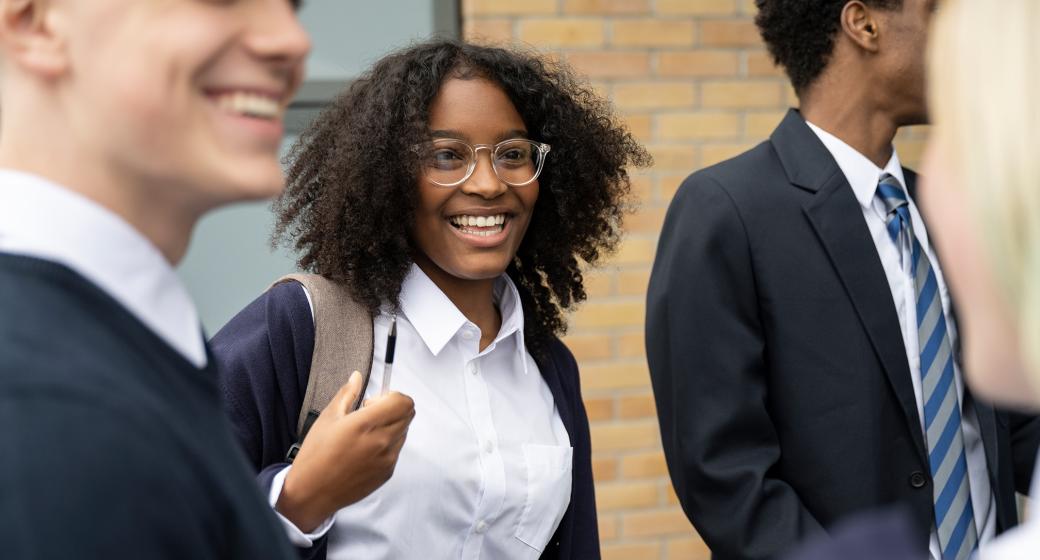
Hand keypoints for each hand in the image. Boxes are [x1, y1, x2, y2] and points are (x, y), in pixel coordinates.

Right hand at [276, 371, 414, 531]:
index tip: (374, 402)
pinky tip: (365, 450)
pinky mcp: (388, 472)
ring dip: (392, 426)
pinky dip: (388, 444)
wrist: (313, 493)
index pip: (403, 402)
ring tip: (365, 434)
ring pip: (404, 431)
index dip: (392, 396)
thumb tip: (357, 377)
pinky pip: (397, 450)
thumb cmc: (316, 455)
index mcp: (366, 424)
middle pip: (408, 414)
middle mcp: (381, 441)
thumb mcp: (328, 418)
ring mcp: (387, 459)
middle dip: (393, 408)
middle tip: (370, 414)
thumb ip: (347, 394)